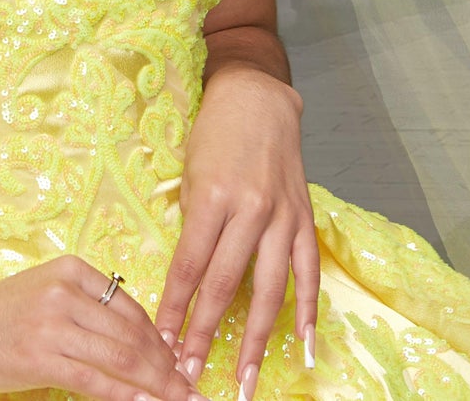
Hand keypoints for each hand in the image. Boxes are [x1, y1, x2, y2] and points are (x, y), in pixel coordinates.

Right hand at [0, 254, 211, 400]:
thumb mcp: (42, 297)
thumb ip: (85, 311)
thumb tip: (139, 346)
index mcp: (69, 268)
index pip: (131, 308)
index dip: (161, 341)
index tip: (181, 366)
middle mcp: (63, 290)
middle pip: (132, 333)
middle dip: (167, 367)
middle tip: (192, 391)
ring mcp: (51, 322)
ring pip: (121, 358)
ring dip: (156, 386)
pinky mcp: (39, 356)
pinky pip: (95, 381)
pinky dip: (126, 398)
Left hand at [153, 68, 318, 397]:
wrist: (257, 97)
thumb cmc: (214, 133)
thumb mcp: (190, 172)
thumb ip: (194, 223)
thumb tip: (189, 279)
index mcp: (213, 196)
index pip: (190, 265)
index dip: (175, 307)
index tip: (161, 342)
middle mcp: (251, 210)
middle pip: (226, 285)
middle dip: (205, 333)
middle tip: (189, 372)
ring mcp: (283, 216)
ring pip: (269, 289)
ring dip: (254, 339)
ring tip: (243, 377)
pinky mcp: (305, 218)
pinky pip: (308, 272)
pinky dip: (308, 311)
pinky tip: (303, 345)